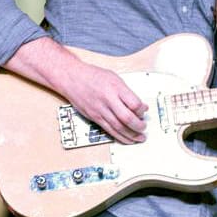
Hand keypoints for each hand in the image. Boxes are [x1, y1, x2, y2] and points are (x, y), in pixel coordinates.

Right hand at [4, 36, 147, 144]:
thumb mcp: (114, 78)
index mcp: (115, 87)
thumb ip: (127, 92)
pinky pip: (109, 130)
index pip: (133, 103)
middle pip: (126, 118)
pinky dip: (120, 137)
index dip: (142, 110)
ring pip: (118, 127)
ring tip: (139, 138)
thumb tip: (140, 106)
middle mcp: (108, 99)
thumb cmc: (93, 76)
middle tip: (144, 127)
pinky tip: (127, 139)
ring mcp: (100, 110)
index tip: (145, 110)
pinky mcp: (94, 117)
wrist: (72, 78)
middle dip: (138, 126)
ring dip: (131, 135)